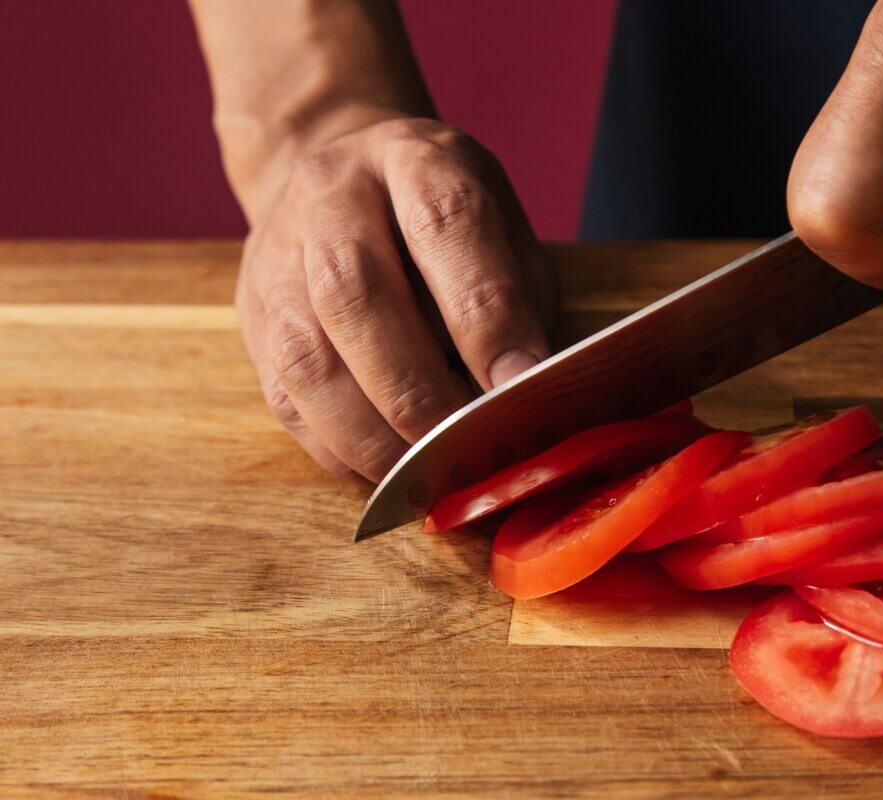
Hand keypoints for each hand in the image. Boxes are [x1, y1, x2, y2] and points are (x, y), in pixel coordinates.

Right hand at [236, 114, 554, 480]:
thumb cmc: (444, 224)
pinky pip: (284, 397)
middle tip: (463, 446)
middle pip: (355, 291)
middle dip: (415, 388)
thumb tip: (525, 394)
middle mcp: (332, 193)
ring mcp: (278, 254)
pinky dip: (339, 447)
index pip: (444, 224)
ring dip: (371, 433)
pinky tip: (384, 467)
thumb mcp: (502, 232)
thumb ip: (517, 301)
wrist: (342, 178)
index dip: (484, 313)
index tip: (520, 382)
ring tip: (425, 475)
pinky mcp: (253, 316)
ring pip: (306, 353)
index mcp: (414, 158)